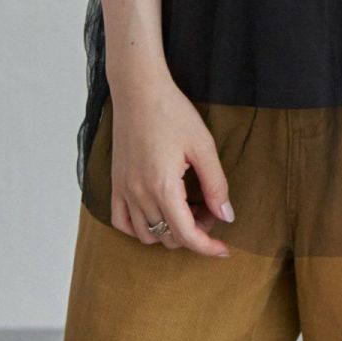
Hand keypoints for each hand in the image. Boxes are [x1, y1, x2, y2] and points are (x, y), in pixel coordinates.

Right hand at [107, 71, 234, 256]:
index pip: (187, 235)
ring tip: (187, 206)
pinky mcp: (115, 182)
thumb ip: (215, 184)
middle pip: (168, 237)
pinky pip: (122, 221)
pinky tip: (157, 212)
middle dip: (194, 232)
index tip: (225, 250)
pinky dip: (139, 227)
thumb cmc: (172, 112)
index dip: (208, 248)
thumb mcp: (203, 146)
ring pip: (146, 234)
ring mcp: (124, 190)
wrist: (139, 90)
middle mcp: (139, 194)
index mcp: (163, 187)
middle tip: (209, 208)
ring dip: (169, 231)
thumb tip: (226, 217)